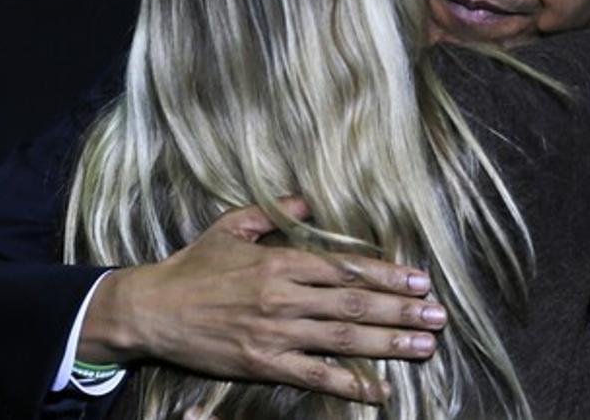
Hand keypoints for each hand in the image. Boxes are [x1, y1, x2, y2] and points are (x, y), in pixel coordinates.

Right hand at [78, 198, 446, 401]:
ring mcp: (275, 333)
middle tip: (439, 316)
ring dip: (389, 343)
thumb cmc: (193, 266)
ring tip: (424, 346)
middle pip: (355, 305)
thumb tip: (307, 199)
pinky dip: (349, 384)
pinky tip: (379, 390)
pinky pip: (314, 377)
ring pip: (344, 339)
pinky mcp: (263, 364)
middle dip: (402, 311)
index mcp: (280, 261)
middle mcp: (284, 297)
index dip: (389, 276)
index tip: (421, 281)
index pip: (347, 269)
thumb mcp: (231, 226)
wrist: (150, 311)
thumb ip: (273, 211)